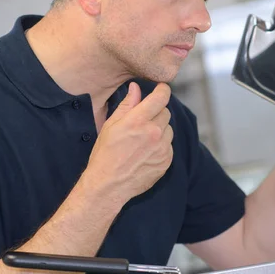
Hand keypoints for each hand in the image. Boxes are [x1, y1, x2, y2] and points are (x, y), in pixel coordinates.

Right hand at [82, 82, 173, 204]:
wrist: (108, 185)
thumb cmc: (105, 154)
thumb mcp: (111, 125)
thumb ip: (127, 104)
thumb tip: (136, 87)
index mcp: (138, 121)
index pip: (161, 97)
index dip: (163, 90)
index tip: (162, 88)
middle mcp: (153, 133)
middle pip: (166, 112)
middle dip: (157, 113)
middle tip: (143, 122)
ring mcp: (162, 148)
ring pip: (168, 129)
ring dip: (160, 130)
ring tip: (142, 141)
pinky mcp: (166, 161)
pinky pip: (169, 146)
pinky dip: (161, 146)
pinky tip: (146, 153)